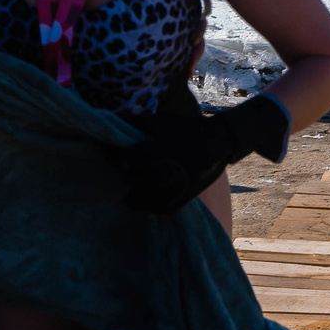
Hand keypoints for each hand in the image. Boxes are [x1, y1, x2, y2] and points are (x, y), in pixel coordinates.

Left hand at [120, 94, 292, 212]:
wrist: (218, 141)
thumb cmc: (187, 128)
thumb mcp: (161, 121)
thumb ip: (134, 123)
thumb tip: (110, 122)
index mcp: (151, 152)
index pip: (122, 160)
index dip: (116, 158)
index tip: (117, 157)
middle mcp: (158, 171)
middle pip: (130, 178)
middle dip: (127, 174)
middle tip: (127, 171)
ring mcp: (170, 186)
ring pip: (141, 196)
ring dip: (132, 193)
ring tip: (128, 193)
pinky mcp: (181, 197)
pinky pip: (158, 207)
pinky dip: (145, 207)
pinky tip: (137, 202)